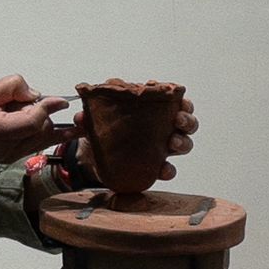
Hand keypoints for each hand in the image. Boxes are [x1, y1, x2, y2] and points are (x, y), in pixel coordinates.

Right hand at [0, 75, 73, 169]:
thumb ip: (10, 88)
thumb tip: (35, 94)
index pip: (33, 121)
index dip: (48, 109)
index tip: (62, 101)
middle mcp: (10, 148)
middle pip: (42, 130)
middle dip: (45, 114)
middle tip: (27, 103)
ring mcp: (15, 156)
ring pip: (45, 140)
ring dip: (54, 126)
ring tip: (70, 120)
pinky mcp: (17, 158)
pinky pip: (39, 144)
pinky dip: (50, 134)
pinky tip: (71, 130)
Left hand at [74, 97, 197, 181]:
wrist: (93, 156)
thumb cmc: (104, 129)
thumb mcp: (97, 118)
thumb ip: (90, 115)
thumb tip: (81, 116)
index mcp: (154, 111)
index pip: (176, 102)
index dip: (181, 100)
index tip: (175, 98)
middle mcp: (164, 128)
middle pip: (187, 123)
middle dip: (187, 120)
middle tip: (178, 120)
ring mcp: (162, 148)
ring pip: (184, 144)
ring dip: (183, 142)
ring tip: (173, 143)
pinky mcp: (155, 167)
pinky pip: (168, 170)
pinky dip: (168, 170)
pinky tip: (163, 169)